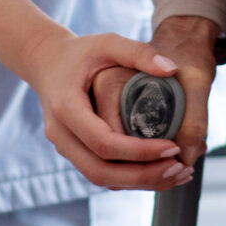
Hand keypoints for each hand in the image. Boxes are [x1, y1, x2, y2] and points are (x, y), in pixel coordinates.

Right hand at [23, 29, 192, 191]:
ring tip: (177, 173)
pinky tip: (159, 172)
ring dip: (139, 182)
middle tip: (179, 168)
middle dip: (143, 175)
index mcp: (66, 107)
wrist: (47, 62)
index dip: (140, 151)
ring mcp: (64, 147)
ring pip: (100, 178)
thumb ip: (138, 52)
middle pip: (100, 171)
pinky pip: (100, 174)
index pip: (104, 143)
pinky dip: (129, 179)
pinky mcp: (74, 153)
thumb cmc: (80, 52)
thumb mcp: (107, 43)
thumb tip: (171, 69)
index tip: (173, 147)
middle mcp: (60, 134)